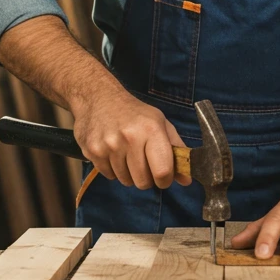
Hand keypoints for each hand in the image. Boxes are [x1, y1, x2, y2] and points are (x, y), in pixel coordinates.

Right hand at [70, 87, 191, 190]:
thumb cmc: (135, 113)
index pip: (162, 171)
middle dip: (146, 178)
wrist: (100, 98)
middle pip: (143, 182)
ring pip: (125, 181)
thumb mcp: (161, 123)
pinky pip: (109, 176)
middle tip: (144, 162)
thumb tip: (186, 180)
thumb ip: (176, 150)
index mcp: (151, 130)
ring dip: (129, 173)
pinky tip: (114, 152)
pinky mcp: (93, 151)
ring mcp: (109, 145)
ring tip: (127, 154)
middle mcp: (130, 137)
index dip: (165, 180)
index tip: (163, 176)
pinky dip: (113, 170)